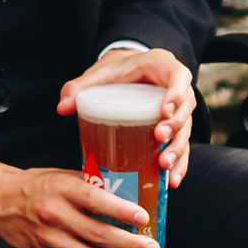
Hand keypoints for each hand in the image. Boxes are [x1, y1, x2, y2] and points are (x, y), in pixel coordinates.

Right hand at [0, 157, 157, 247]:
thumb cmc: (36, 186)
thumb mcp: (62, 174)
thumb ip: (91, 183)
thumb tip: (127, 193)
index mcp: (61, 189)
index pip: (95, 200)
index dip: (121, 210)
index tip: (143, 217)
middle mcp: (54, 216)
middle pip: (97, 234)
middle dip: (129, 245)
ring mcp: (48, 240)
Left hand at [56, 45, 193, 186]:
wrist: (126, 72)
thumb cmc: (115, 71)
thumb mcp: (99, 74)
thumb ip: (79, 87)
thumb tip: (62, 108)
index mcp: (162, 66)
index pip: (178, 76)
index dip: (176, 93)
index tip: (164, 110)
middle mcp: (177, 87)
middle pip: (186, 107)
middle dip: (176, 126)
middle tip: (159, 138)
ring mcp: (180, 109)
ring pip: (186, 129)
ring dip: (178, 149)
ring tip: (164, 165)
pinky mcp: (177, 127)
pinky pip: (183, 145)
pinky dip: (180, 163)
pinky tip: (172, 181)